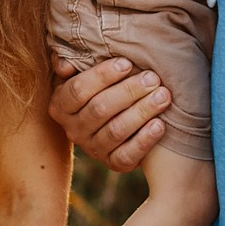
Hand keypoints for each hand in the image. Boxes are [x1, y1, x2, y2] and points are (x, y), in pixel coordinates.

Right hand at [48, 55, 170, 173]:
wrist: (110, 120)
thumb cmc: (98, 87)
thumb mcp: (80, 72)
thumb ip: (72, 62)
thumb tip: (65, 65)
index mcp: (61, 105)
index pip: (78, 90)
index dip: (102, 76)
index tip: (127, 63)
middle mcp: (73, 130)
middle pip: (99, 110)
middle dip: (128, 92)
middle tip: (152, 78)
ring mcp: (92, 149)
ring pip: (115, 131)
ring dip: (141, 112)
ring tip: (163, 96)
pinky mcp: (112, 163)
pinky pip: (126, 156)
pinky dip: (144, 141)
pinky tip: (160, 125)